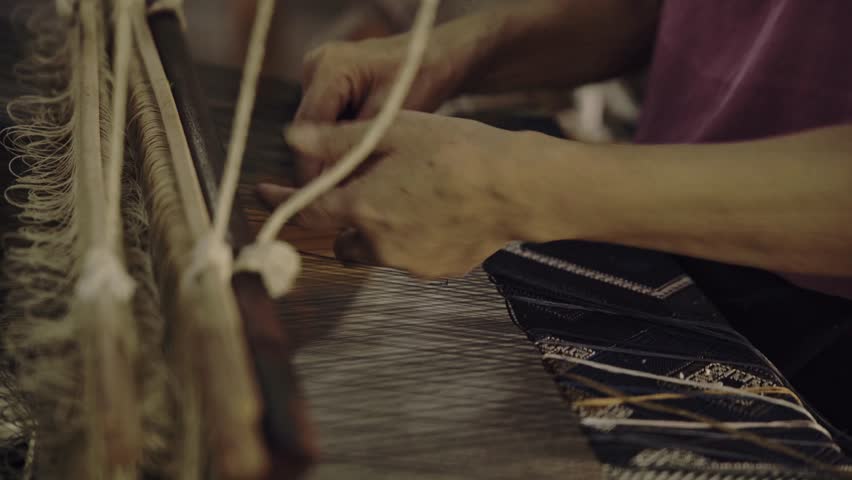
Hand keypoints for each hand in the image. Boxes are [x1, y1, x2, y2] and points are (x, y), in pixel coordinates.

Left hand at [260, 112, 530, 278]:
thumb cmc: (457, 152)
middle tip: (367, 190)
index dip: (281, 201)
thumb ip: (338, 140)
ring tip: (412, 198)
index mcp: (363, 208)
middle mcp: (380, 245)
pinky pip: (411, 257)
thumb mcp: (393, 132)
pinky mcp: (439, 272)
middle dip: (346, 222)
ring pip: (378, 251)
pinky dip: (413, 239)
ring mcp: (411, 264)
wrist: (516, 186)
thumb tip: (292, 137)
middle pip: (343, 240)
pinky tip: (438, 213)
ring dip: (379, 232)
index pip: (306, 212)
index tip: (265, 193)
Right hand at [293, 20, 494, 182]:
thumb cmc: (421, 78)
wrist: (435, 55)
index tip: (323, 198)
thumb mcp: (391, 117)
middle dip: (321, 161)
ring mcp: (316, 73)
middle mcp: (315, 67)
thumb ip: (359, 146)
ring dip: (329, 152)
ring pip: (313, 128)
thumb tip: (334, 186)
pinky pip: (324, 120)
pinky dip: (337, 141)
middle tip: (338, 198)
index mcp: (330, 68)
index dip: (313, 164)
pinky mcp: (323, 83)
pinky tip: (354, 160)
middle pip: (307, 128)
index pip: (308, 127)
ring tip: (349, 183)